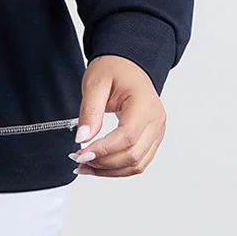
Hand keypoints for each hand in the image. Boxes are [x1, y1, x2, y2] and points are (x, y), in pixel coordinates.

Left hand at [69, 55, 166, 177]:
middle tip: (79, 161)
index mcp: (145, 104)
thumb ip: (89, 111)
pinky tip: (100, 165)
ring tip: (87, 167)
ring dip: (110, 171)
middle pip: (133, 155)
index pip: (127, 136)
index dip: (104, 150)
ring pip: (137, 164)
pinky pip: (138, 161)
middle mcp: (156, 120)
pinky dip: (118, 168)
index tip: (82, 155)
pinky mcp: (152, 139)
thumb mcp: (95, 83)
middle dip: (104, 163)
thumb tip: (83, 138)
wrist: (128, 64)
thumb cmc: (115, 68)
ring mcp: (157, 131)